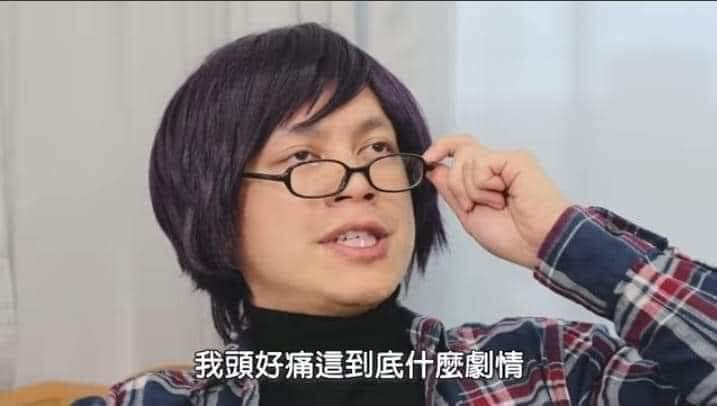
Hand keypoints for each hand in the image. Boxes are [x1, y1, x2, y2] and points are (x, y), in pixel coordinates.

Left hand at [422, 135, 571, 269]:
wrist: (538, 244)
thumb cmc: (513, 237)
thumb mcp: (469, 215)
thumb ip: (451, 190)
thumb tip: (433, 168)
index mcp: (487, 177)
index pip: (460, 150)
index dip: (441, 149)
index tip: (427, 159)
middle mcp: (497, 165)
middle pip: (459, 149)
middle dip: (455, 182)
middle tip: (471, 205)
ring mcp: (506, 161)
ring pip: (465, 158)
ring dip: (470, 190)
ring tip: (495, 205)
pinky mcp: (515, 159)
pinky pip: (480, 164)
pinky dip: (483, 186)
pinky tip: (502, 198)